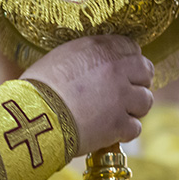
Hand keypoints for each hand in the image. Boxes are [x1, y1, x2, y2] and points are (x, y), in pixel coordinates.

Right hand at [21, 35, 153, 155]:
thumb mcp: (61, 57)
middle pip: (146, 72)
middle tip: (124, 93)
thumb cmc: (37, 87)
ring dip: (134, 108)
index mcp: (101, 48)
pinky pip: (136, 127)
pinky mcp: (119, 124)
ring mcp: (121, 97)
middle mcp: (116, 69)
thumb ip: (86, 56)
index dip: (127, 61)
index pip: (132, 48)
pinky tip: (110, 132)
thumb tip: (95, 63)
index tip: (122, 71)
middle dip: (138, 82)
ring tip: (116, 114)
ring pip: (146, 101)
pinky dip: (124, 131)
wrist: (32, 117)